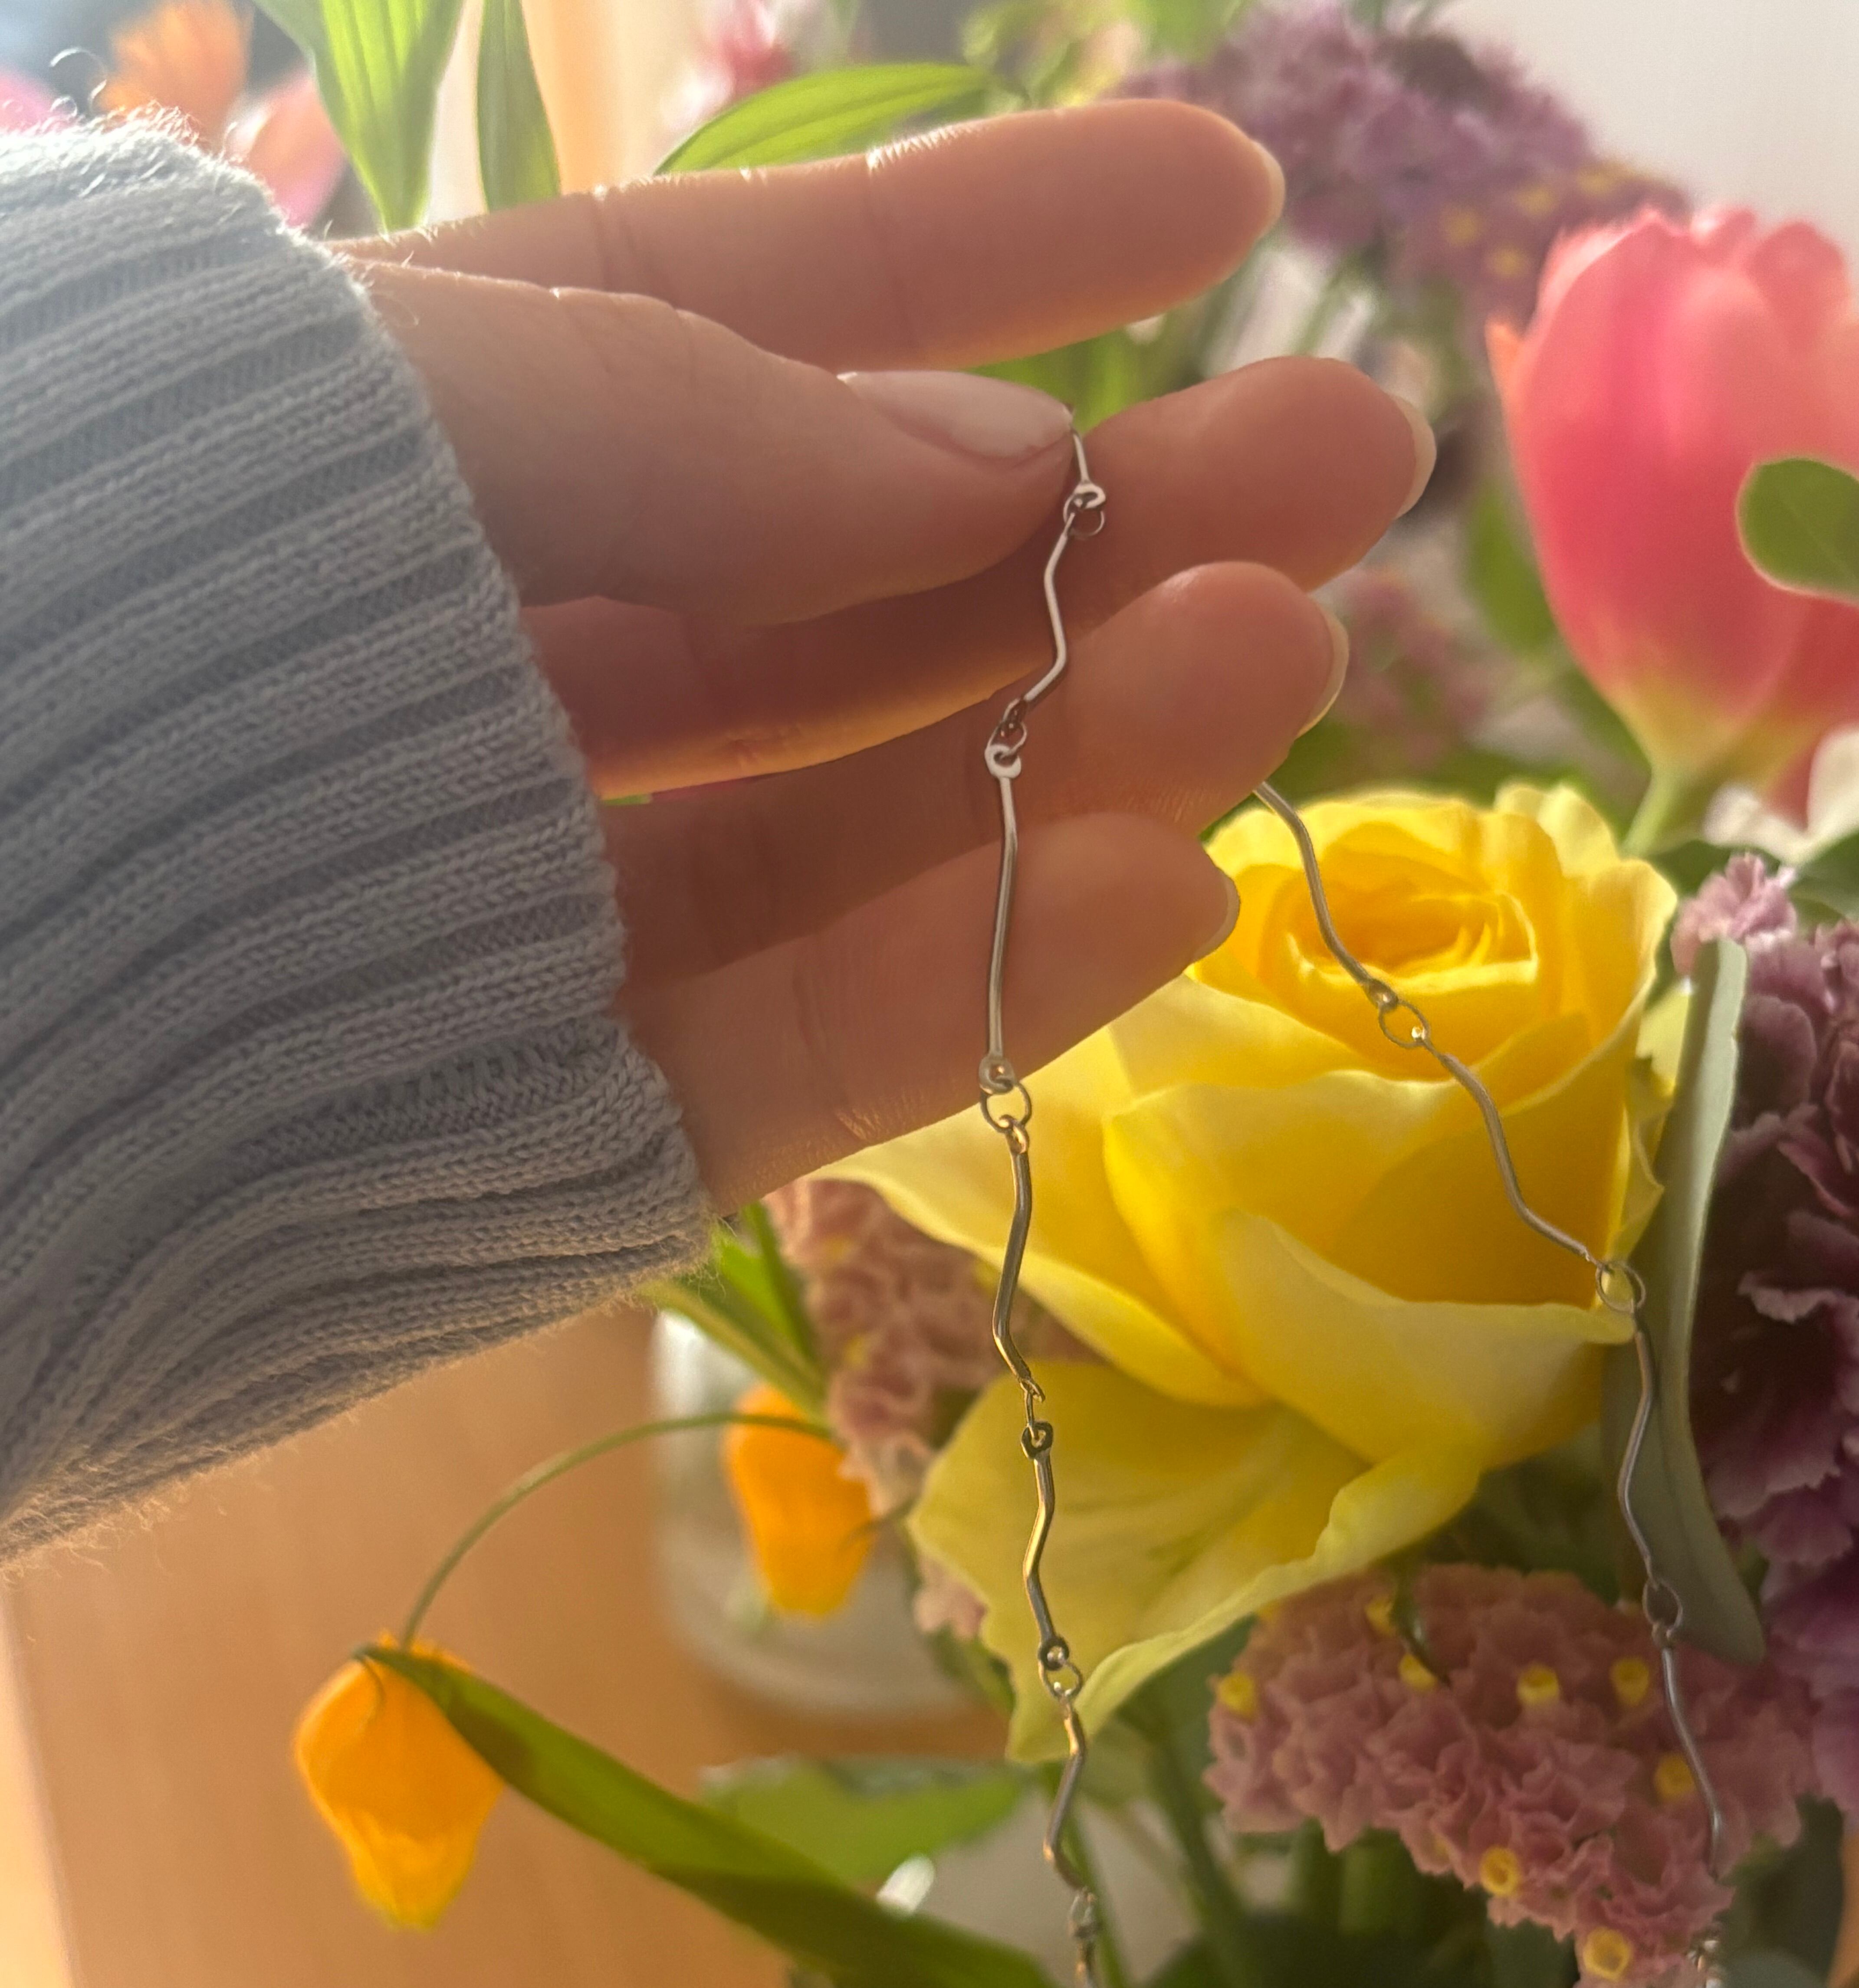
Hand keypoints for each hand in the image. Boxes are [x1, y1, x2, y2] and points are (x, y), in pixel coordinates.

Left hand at [344, 103, 1429, 1206]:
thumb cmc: (124, 630)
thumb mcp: (396, 429)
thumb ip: (707, 435)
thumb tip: (1010, 463)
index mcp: (450, 453)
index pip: (765, 322)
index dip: (993, 248)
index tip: (1219, 191)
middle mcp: (514, 667)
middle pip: (864, 586)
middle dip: (1112, 514)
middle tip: (1358, 468)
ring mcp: (545, 902)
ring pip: (863, 818)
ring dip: (1088, 741)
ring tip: (1296, 663)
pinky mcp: (557, 1116)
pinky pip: (802, 1042)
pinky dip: (978, 972)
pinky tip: (1171, 889)